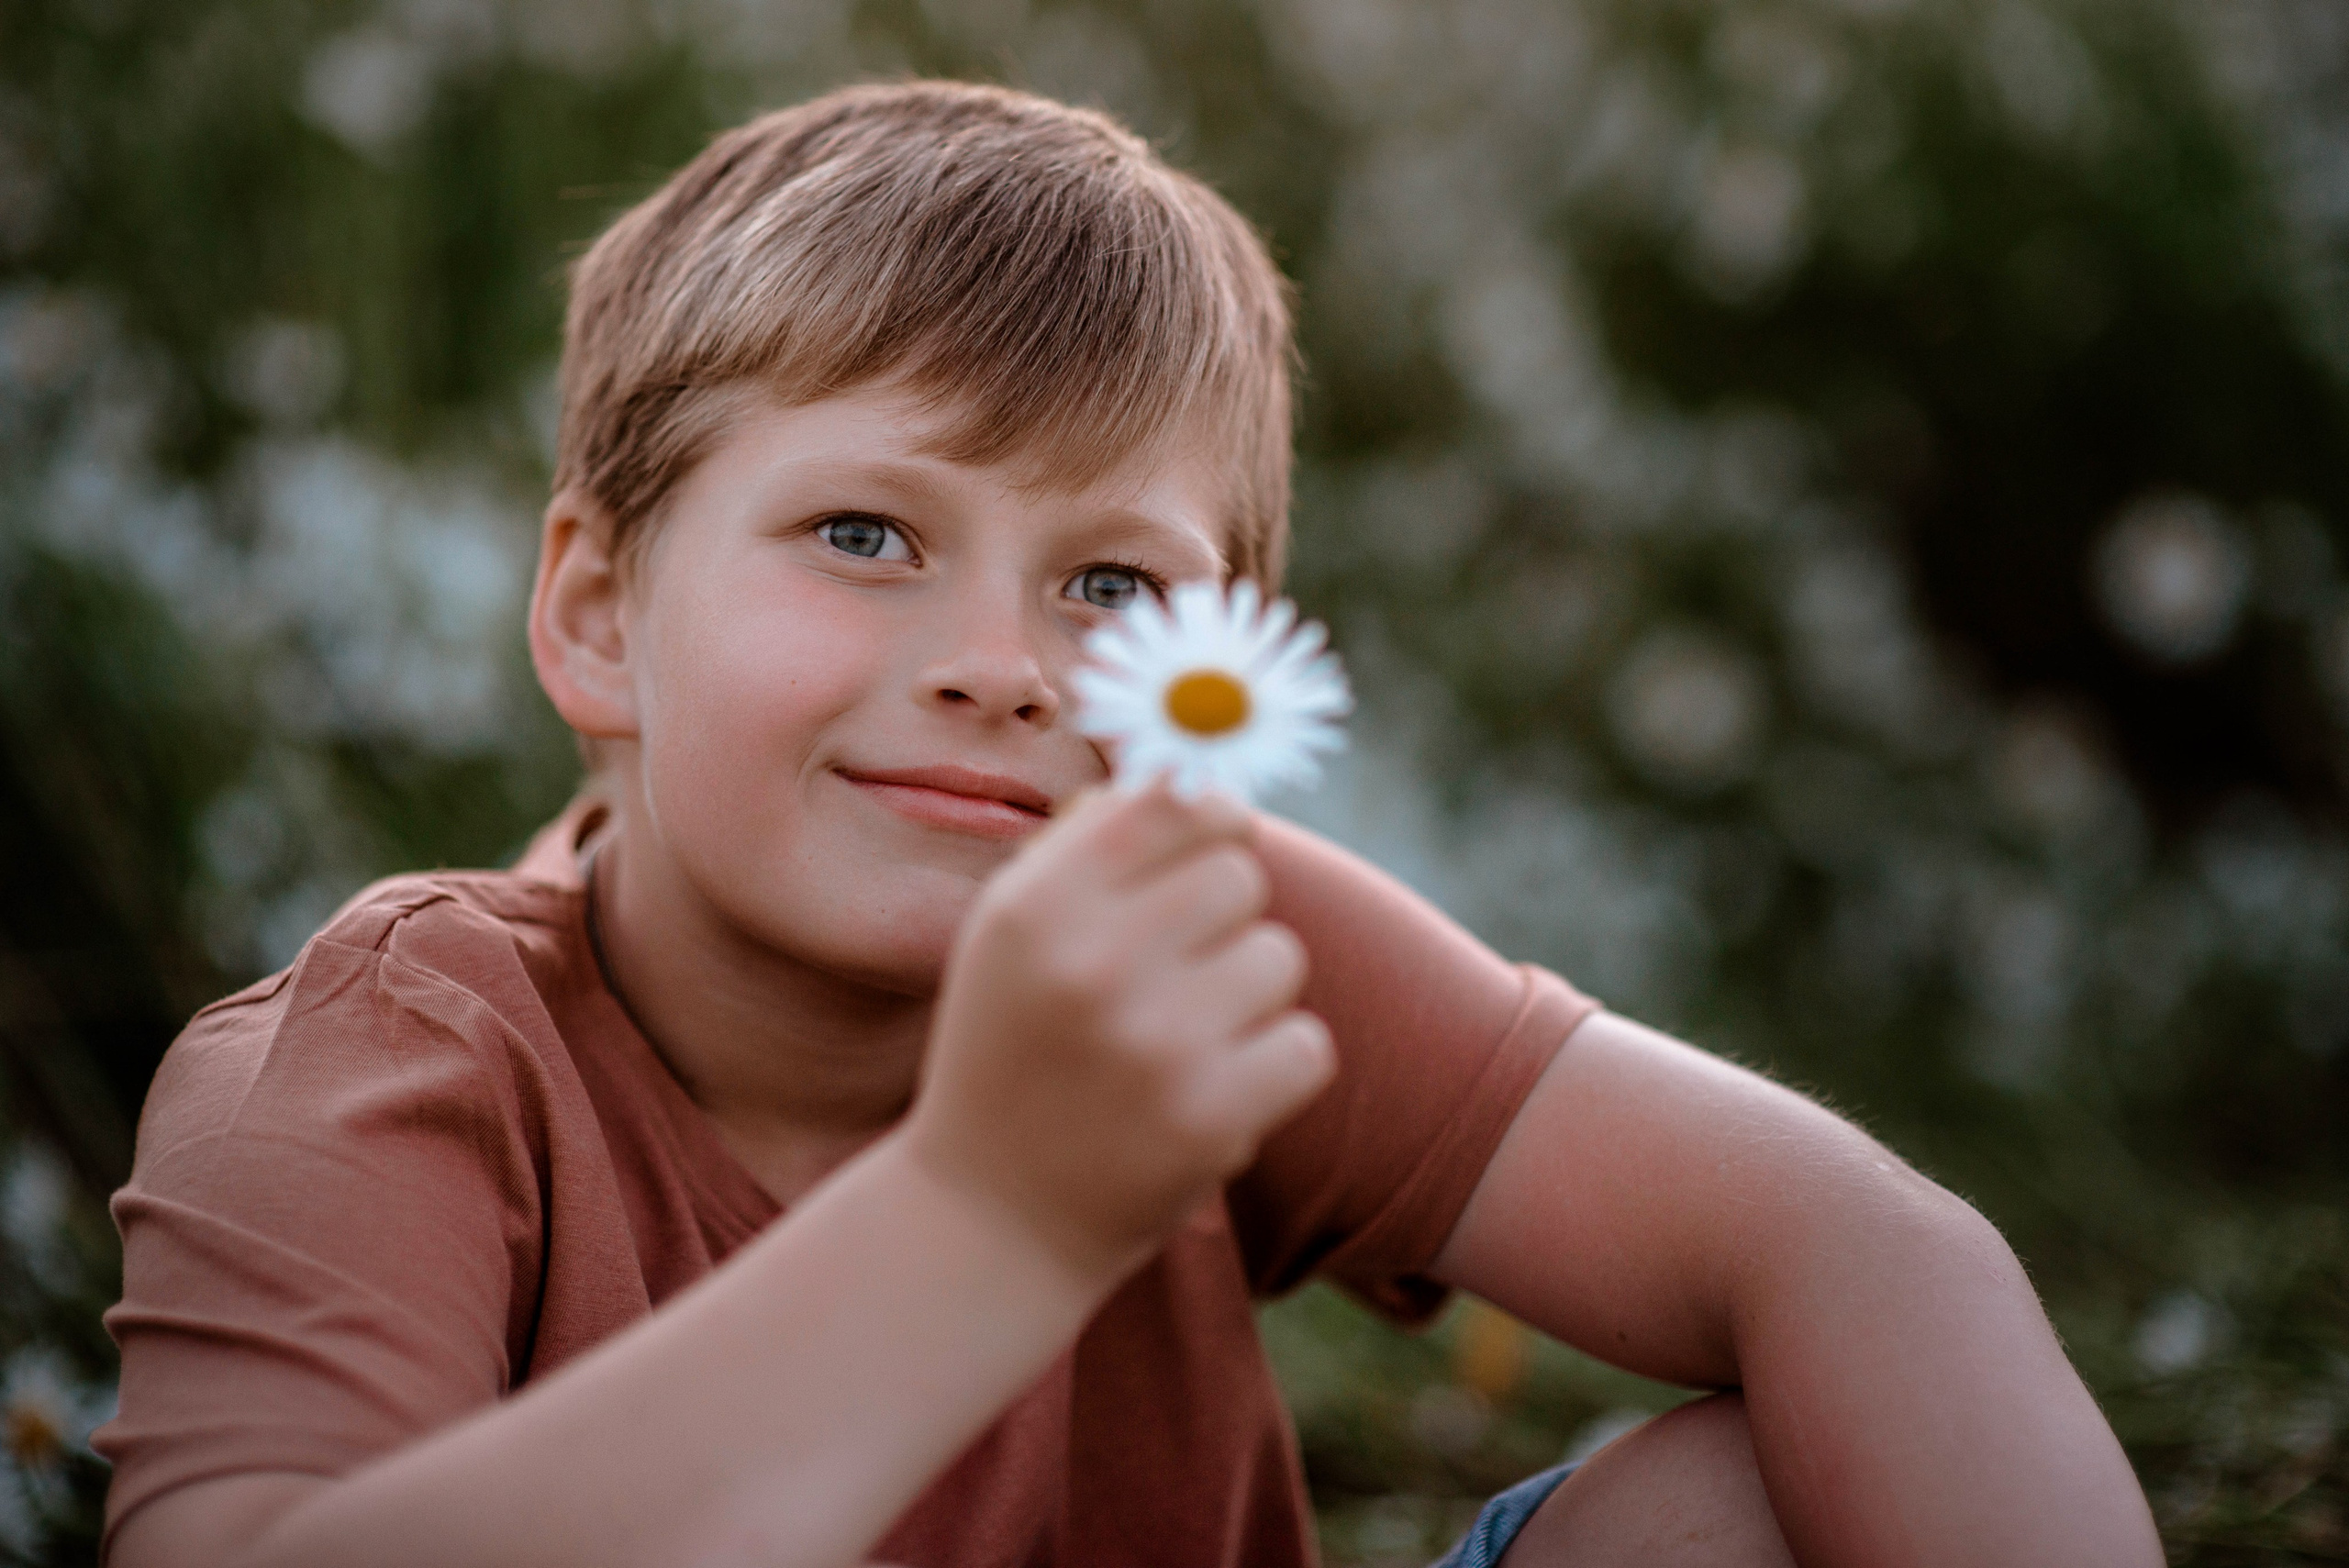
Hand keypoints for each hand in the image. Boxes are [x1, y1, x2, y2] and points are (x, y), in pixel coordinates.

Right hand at [901, 783, 1335, 1287]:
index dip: (1208, 819)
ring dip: (1247, 998)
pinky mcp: (1213, 1117)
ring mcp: (1156, 1044)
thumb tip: (1195, 768)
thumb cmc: (1014, 1052)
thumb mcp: (1012, 936)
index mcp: (1035, 907)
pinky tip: (1208, 1095)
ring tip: (1181, 1044)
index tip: (1207, 848)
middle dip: (1222, 918)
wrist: (990, 1221)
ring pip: (1278, 957)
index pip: (1171, 803)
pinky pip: (1305, 1044)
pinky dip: (1270, 1069)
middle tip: (1178, 974)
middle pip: (1240, 874)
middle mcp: (1092, 965)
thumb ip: (1093, 846)